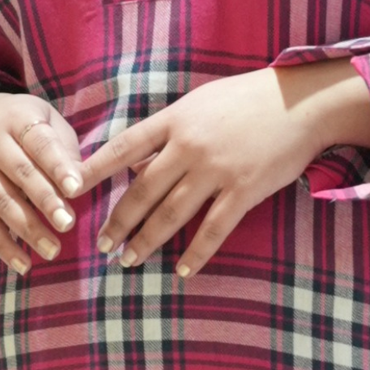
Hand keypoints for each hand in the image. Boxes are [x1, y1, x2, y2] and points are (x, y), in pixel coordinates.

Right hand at [0, 86, 84, 276]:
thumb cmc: (26, 127)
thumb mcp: (49, 123)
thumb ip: (65, 151)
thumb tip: (82, 185)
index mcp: (17, 118)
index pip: (40, 144)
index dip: (58, 167)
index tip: (77, 190)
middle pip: (19, 173)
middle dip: (45, 201)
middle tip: (67, 224)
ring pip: (0, 201)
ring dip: (28, 229)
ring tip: (53, 250)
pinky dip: (3, 247)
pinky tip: (24, 264)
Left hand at [70, 60, 369, 278]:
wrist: (300, 103)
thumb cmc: (247, 99)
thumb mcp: (200, 103)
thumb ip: (168, 131)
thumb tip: (137, 162)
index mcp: (175, 120)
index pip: (123, 148)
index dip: (94, 171)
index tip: (69, 191)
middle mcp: (190, 146)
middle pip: (142, 191)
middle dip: (118, 221)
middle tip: (102, 245)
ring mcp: (216, 170)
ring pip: (171, 214)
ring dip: (146, 241)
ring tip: (129, 259)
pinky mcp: (244, 191)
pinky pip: (214, 229)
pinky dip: (196, 253)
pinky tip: (182, 270)